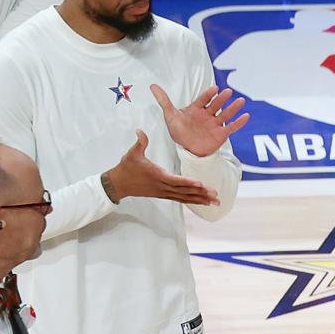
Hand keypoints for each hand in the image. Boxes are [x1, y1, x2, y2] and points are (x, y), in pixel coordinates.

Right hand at [102, 130, 219, 206]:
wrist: (118, 184)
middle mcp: (163, 186)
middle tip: (216, 194)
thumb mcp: (132, 154)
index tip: (200, 183)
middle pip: (185, 191)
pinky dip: (193, 201)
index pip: (175, 180)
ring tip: (215, 202)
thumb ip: (139, 142)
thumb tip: (140, 130)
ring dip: (201, 200)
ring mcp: (164, 192)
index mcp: (157, 176)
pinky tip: (203, 202)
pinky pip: (181, 199)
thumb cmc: (126, 168)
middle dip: (201, 193)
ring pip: (185, 197)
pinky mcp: (164, 195)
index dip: (188, 182)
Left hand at [152, 83, 247, 157]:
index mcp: (197, 109)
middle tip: (227, 92)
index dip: (209, 95)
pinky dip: (238, 122)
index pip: (203, 99)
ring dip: (233, 108)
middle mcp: (208, 114)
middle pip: (216, 105)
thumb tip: (153, 86)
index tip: (214, 89)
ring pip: (226, 114)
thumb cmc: (179, 131)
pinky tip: (246, 116)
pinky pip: (231, 127)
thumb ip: (164, 100)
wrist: (187, 150)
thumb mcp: (170, 115)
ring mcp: (215, 124)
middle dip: (222, 99)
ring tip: (241, 101)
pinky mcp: (221, 134)